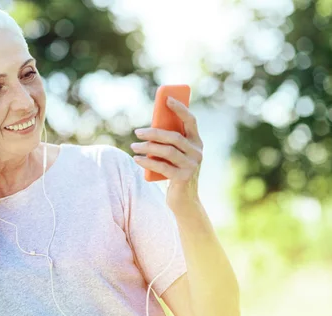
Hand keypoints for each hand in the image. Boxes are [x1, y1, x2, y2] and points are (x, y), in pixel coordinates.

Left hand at [130, 96, 203, 210]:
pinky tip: (137, 159)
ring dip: (147, 147)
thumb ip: (169, 142)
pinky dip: (147, 161)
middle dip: (153, 132)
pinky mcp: (183, 178)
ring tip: (134, 146)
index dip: (180, 108)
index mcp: (197, 142)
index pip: (191, 121)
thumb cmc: (176, 173)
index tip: (167, 99)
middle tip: (137, 132)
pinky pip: (162, 166)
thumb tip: (149, 128)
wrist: (185, 201)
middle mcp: (197, 152)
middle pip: (174, 137)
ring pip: (167, 151)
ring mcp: (191, 166)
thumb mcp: (175, 156)